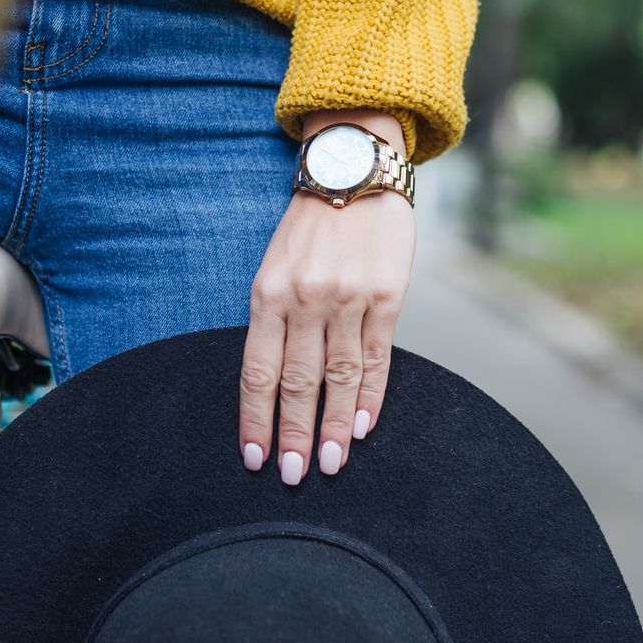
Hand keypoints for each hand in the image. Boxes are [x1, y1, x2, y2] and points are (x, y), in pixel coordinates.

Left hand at [238, 111, 415, 484]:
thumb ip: (275, 318)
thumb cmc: (310, 226)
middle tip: (294, 476)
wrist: (354, 166)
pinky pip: (377, 355)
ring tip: (329, 464)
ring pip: (339, 376)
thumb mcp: (276, 265)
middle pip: (298, 382)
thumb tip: (275, 384)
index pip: (258, 371)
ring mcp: (348, 298)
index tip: (255, 458)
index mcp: (267, 293)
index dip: (255, 418)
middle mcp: (305, 298)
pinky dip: (370, 394)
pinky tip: (363, 426)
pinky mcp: (387, 295)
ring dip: (334, 426)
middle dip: (294, 434)